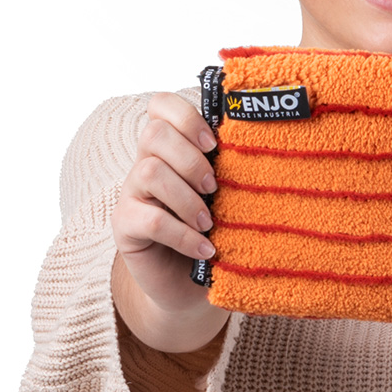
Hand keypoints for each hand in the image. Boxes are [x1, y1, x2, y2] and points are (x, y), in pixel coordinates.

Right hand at [110, 92, 232, 352]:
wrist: (188, 285)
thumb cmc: (213, 232)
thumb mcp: (225, 194)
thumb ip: (231, 167)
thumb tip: (266, 139)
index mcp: (170, 147)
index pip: (161, 105)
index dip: (186, 116)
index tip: (214, 143)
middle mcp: (145, 163)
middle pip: (154, 133)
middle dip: (190, 158)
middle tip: (214, 187)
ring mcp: (131, 193)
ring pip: (150, 171)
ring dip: (187, 197)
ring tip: (210, 222)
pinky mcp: (125, 225)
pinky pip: (151, 220)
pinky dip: (184, 235)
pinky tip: (205, 248)